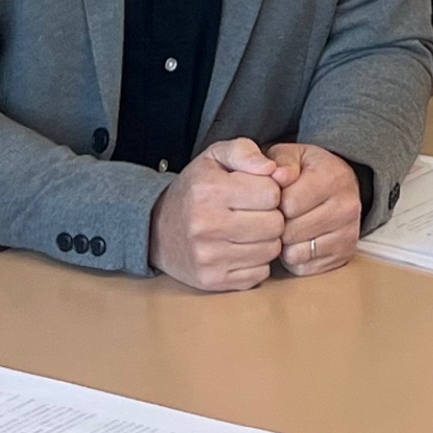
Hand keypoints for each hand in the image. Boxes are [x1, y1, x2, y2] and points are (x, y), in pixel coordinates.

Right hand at [149, 138, 284, 292]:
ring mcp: (209, 256)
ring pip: (271, 250)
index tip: (255, 192)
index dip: (269, 190)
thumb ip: (244, 152)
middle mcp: (207, 225)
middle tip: (254, 213)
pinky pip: (260, 273)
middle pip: (275, 224)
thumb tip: (273, 168)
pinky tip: (240, 249)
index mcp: (209, 190)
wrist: (157, 230)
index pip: (272, 193)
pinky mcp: (213, 280)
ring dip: (266, 240)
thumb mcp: (214, 158)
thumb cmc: (194, 190)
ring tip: (248, 230)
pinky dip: (256, 262)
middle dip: (271, 216)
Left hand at [269, 143, 362, 275]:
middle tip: (276, 216)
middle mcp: (347, 207)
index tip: (272, 199)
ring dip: (283, 243)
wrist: (339, 184)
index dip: (272, 203)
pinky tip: (296, 241)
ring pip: (297, 253)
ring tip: (286, 227)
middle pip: (292, 231)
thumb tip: (276, 175)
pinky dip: (294, 258)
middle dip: (276, 225)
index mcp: (333, 177)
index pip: (290, 203)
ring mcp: (348, 235)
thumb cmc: (306, 171)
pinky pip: (304, 268)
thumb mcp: (291, 155)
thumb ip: (280, 160)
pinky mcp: (343, 256)